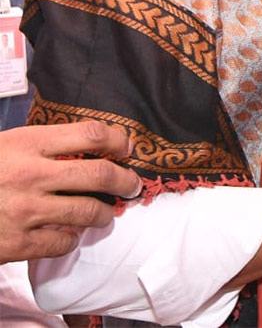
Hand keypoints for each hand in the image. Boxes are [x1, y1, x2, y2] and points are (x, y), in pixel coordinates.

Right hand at [0, 122, 141, 262]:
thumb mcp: (5, 145)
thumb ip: (42, 144)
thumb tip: (90, 143)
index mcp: (26, 144)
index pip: (91, 135)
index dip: (118, 140)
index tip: (126, 148)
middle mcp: (30, 175)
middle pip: (101, 175)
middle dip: (126, 181)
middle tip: (132, 185)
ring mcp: (25, 211)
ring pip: (88, 212)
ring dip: (104, 213)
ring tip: (104, 213)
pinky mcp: (16, 243)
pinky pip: (63, 243)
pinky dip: (71, 239)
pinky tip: (67, 233)